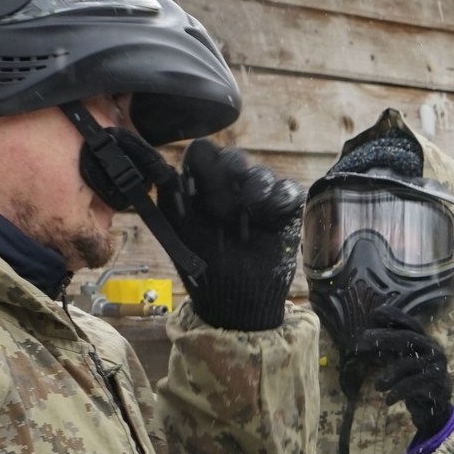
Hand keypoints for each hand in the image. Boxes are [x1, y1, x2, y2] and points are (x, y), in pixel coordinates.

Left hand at [172, 142, 303, 330]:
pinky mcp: (286, 212)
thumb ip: (170, 195)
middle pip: (235, 158)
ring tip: (248, 208)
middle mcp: (232, 189)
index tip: (202, 171)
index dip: (205, 158)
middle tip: (227, 190)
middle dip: (231, 170)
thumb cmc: (203, 266)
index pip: (205, 154)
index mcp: (204, 189)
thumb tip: (164, 165)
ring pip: (262, 173)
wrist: (236, 300)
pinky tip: (270, 215)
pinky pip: (289, 189)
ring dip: (254, 187)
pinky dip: (280, 197)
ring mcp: (261, 199)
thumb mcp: (179, 230)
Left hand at [351, 309, 453, 446]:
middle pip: (408, 338)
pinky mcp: (438, 382)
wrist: (434, 407)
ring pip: (408, 364)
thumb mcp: (399, 361)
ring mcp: (436, 365)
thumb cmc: (414, 380)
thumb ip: (388, 349)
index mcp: (422, 341)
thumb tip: (365, 336)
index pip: (410, 323)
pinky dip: (399, 391)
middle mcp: (431, 348)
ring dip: (389, 374)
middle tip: (364, 338)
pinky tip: (388, 400)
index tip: (375, 313)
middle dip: (385, 337)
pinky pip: (415, 384)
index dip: (395, 316)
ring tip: (377, 386)